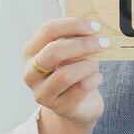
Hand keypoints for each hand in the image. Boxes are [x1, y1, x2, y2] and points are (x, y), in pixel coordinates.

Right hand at [23, 16, 108, 132]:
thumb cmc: (74, 70)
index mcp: (31, 52)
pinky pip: (81, 88)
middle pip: (53, 52)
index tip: (94, 26)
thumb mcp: (71, 52)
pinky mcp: (60, 108)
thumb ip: (76, 39)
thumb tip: (92, 28)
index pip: (47, 31)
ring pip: (65, 75)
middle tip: (102, 42)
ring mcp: (42, 93)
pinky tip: (96, 78)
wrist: (78, 104)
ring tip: (95, 64)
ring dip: (88, 65)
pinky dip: (95, 79)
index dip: (72, 25)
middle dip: (81, 45)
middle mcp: (30, 73)